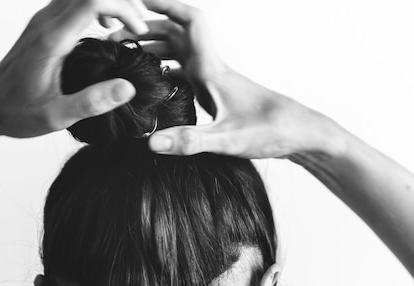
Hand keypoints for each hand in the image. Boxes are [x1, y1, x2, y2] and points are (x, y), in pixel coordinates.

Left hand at [0, 0, 148, 138]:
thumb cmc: (17, 112)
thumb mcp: (57, 116)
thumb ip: (92, 102)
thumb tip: (128, 87)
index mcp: (52, 39)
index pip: (93, 0)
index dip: (123, 7)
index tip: (138, 31)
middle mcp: (46, 22)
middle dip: (121, 3)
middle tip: (138, 28)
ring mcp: (43, 20)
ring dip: (108, 3)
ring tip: (126, 27)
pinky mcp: (43, 25)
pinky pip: (74, 3)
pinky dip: (95, 7)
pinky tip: (105, 28)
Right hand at [113, 0, 331, 158]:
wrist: (297, 134)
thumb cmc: (269, 131)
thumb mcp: (227, 140)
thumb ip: (190, 141)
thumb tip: (152, 143)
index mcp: (212, 69)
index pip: (188, 20)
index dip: (164, 4)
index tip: (136, 1)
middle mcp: (211, 69)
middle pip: (175, 34)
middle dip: (146, 29)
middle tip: (116, 38)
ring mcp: (214, 81)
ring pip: (179, 52)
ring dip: (155, 49)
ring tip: (128, 58)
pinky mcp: (217, 95)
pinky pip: (185, 72)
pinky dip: (166, 70)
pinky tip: (155, 86)